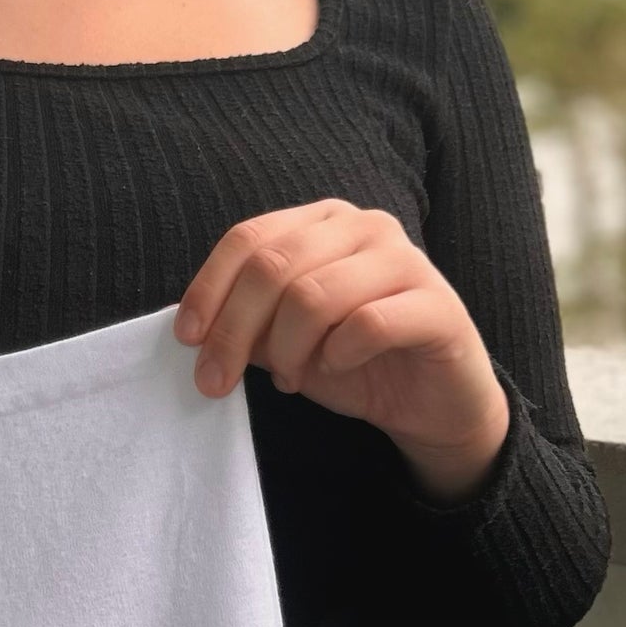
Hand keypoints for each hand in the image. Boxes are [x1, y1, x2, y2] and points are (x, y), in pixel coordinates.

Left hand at [172, 199, 511, 502]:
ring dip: (287, 350)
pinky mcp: (438, 305)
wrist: (432, 404)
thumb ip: (247, 323)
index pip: (248, 238)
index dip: (209, 289)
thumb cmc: (354, 362)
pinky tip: (336, 369)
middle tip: (216, 381)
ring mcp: (406, 260)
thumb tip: (198, 330)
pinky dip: (337, 356)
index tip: (187, 339)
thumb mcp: (285, 341)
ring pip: (314, 295)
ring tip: (289, 377)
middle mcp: (365, 227)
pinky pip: (366, 325)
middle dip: (234, 331)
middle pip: (274, 267)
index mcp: (323, 222)